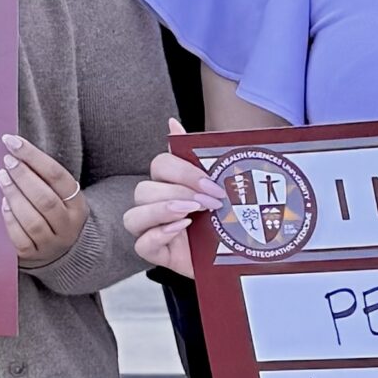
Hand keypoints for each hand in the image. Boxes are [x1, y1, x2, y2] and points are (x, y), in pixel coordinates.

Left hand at [0, 132, 86, 267]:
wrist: (63, 252)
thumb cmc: (55, 214)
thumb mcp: (61, 195)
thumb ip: (43, 177)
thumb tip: (15, 151)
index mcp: (77, 204)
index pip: (57, 176)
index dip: (33, 156)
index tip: (13, 142)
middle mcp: (68, 225)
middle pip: (45, 199)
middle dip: (23, 176)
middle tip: (7, 160)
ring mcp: (52, 243)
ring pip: (32, 220)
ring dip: (14, 196)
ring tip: (2, 177)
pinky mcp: (34, 255)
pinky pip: (20, 239)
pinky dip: (10, 219)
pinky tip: (3, 204)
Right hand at [123, 124, 227, 280]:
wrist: (243, 253)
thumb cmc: (228, 218)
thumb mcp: (220, 183)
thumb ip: (197, 154)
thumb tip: (172, 123)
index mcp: (170, 183)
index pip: (159, 165)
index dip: (182, 171)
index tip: (211, 183)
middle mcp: (156, 205)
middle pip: (143, 190)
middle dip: (178, 192)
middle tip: (210, 202)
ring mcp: (153, 231)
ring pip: (133, 216)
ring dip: (162, 211)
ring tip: (191, 214)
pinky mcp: (158, 254)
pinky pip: (141, 244)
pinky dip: (158, 234)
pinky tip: (181, 228)